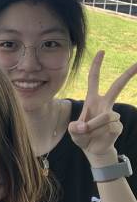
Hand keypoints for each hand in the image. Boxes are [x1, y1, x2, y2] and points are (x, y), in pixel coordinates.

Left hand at [68, 51, 136, 166]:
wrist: (93, 149)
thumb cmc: (82, 136)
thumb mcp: (73, 131)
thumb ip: (75, 128)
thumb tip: (84, 126)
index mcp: (92, 100)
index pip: (94, 79)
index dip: (96, 65)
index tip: (102, 51)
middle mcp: (105, 104)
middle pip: (117, 86)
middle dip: (128, 74)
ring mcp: (113, 114)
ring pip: (107, 116)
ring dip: (95, 126)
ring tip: (89, 132)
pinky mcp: (118, 126)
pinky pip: (110, 128)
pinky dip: (100, 133)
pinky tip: (100, 136)